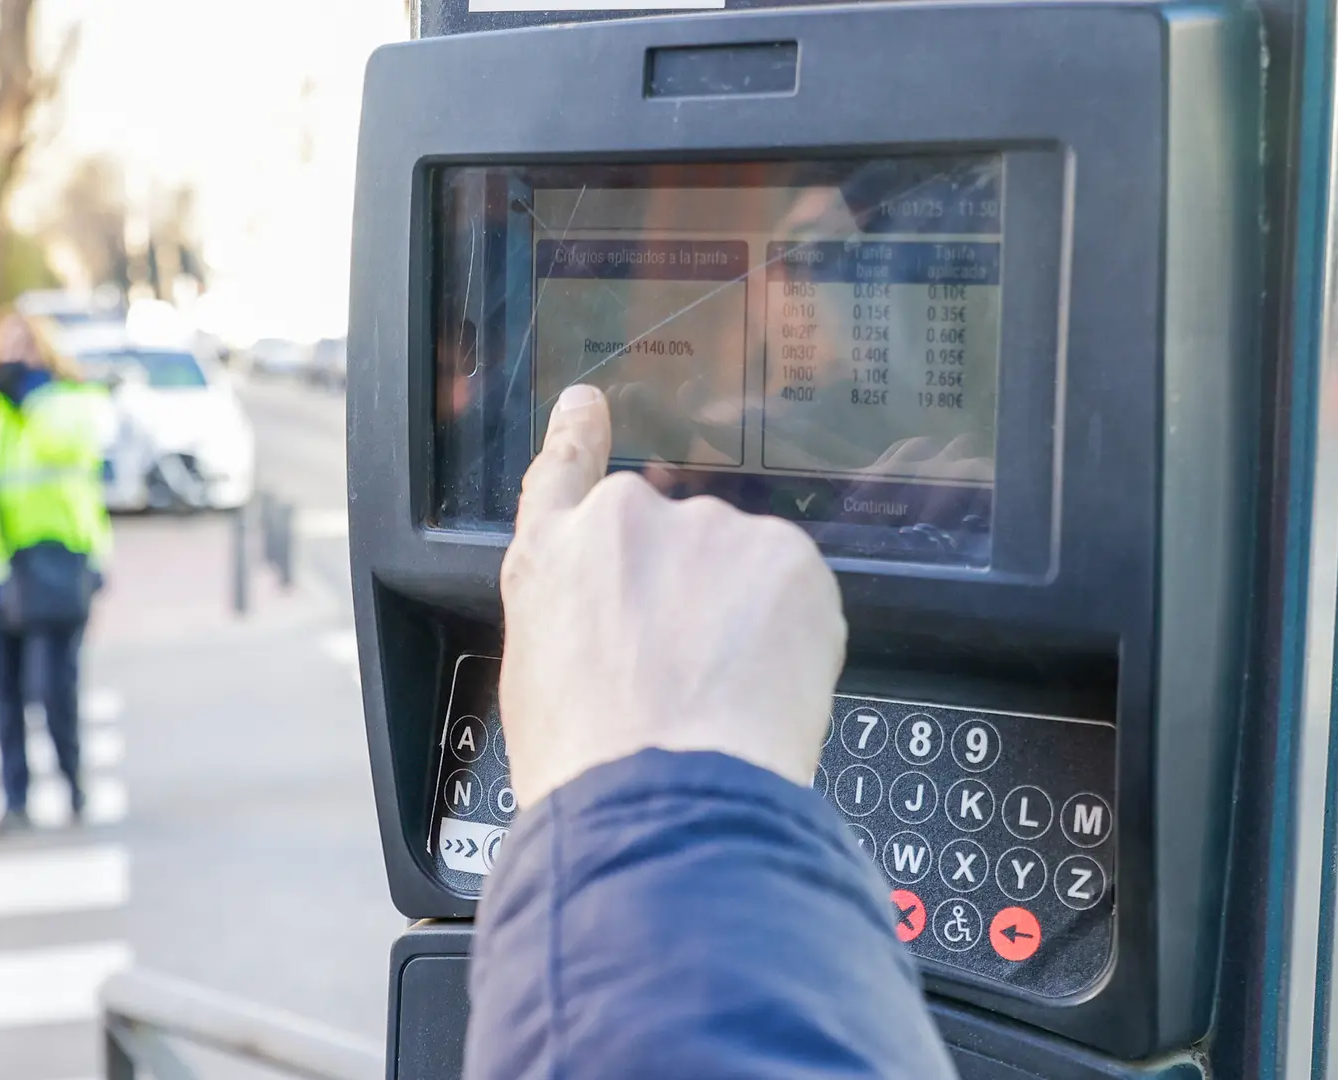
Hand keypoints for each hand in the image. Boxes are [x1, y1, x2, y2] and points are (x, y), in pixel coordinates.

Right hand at [498, 384, 845, 807]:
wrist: (661, 793)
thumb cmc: (591, 765)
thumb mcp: (539, 689)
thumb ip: (578, 627)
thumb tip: (614, 638)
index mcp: (553, 558)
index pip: (564, 473)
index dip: (578, 435)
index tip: (588, 406)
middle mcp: (629, 523)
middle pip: (678, 543)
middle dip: (694, 595)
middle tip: (694, 676)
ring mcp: (712, 533)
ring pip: (744, 568)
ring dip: (745, 617)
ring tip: (725, 699)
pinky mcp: (786, 556)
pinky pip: (799, 592)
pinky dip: (796, 635)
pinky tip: (766, 690)